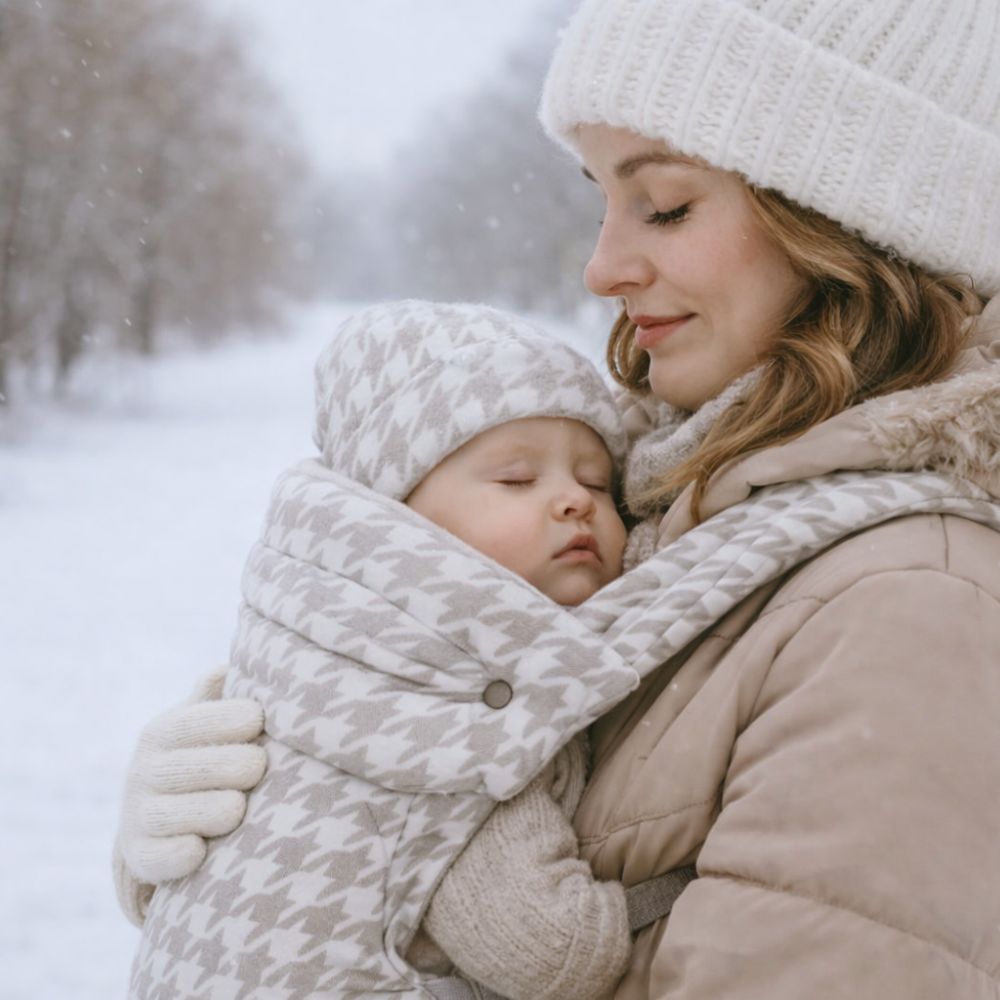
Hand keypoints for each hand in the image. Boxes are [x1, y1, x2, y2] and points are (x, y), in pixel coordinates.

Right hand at [116, 667, 266, 886]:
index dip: (226, 720)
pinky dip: (186, 854)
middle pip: (188, 768)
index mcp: (161, 733)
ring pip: (179, 814)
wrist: (160, 821)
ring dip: (217, 810)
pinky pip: (165, 857)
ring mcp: (139, 816)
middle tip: (258, 766)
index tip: (258, 720)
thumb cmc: (203, 756)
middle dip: (230, 766)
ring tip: (239, 807)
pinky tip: (204, 849)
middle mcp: (143, 773)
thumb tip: (226, 667)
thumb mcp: (204, 722)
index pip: (189, 723)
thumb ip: (215, 696)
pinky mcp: (142, 857)